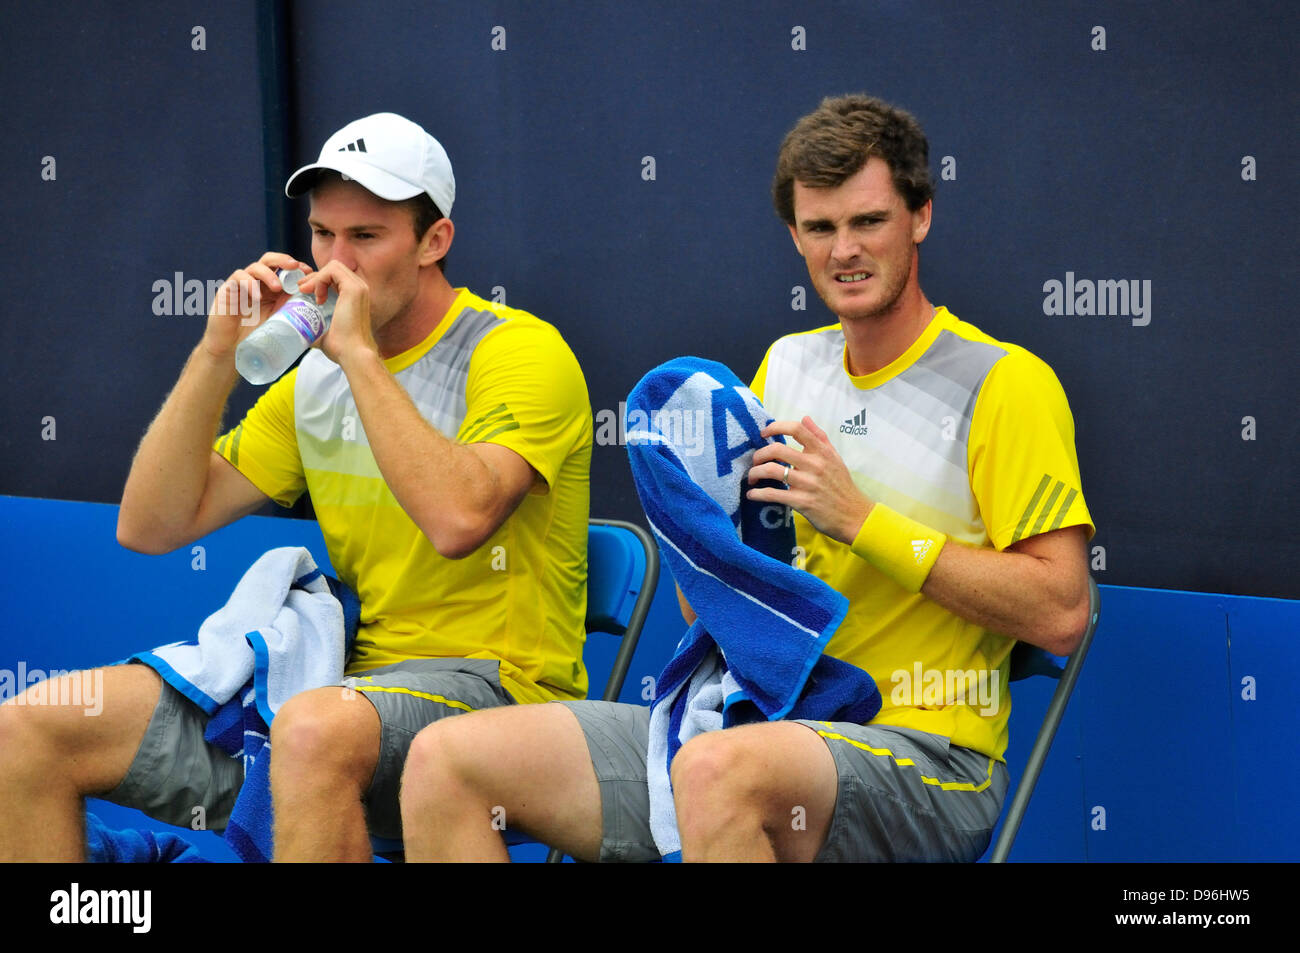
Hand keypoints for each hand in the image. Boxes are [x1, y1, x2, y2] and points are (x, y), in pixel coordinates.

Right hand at [202, 252, 312, 359]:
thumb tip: (315, 300)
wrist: (232, 349)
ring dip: (269, 274)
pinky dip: (249, 284)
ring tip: (278, 287)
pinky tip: (258, 296)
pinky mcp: (228, 289)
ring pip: (255, 267)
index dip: (296, 267)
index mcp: (271, 288)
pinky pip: (238, 278)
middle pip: (269, 261)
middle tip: (295, 266)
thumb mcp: (279, 319)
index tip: (309, 271)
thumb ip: (292, 307)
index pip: (283, 269)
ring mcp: (242, 285)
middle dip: (283, 260)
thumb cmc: (256, 335)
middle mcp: (257, 283)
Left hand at [297, 261, 376, 365]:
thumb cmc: (342, 348)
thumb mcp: (325, 331)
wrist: (352, 354)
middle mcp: (360, 289)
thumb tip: (300, 332)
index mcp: (356, 297)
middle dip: (315, 276)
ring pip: (333, 266)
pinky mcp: (353, 288)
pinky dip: (319, 279)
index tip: (305, 292)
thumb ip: (315, 327)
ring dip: (316, 277)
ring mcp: (359, 287)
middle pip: (334, 268)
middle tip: (302, 289)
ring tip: (306, 292)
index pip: (336, 277)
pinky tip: (315, 295)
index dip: (319, 281)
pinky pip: (332, 270)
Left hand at [746, 416, 872, 544]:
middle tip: (755, 461)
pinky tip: (752, 494)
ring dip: (755, 473)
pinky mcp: (802, 502)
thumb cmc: (842, 486)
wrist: (854, 515)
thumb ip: (819, 437)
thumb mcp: (835, 458)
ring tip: (752, 477)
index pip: (797, 429)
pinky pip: (773, 494)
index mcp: (822, 452)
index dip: (776, 427)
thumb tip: (805, 418)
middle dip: (759, 455)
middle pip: (777, 449)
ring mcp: (807, 483)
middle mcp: (814, 464)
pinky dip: (757, 493)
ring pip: (771, 470)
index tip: (764, 433)